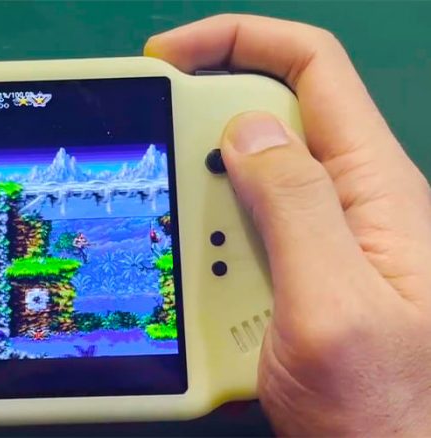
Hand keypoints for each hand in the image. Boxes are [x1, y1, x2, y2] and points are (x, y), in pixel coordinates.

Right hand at [146, 15, 430, 434]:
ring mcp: (319, 243)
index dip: (239, 40)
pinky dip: (204, 249)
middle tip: (162, 177)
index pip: (312, 66)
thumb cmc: (390, 413)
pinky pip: (237, 238)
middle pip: (267, 121)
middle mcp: (348, 204)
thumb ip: (295, 208)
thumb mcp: (334, 306)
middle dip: (203, 138)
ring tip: (187, 260)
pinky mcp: (293, 277)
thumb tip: (248, 128)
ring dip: (200, 211)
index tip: (167, 59)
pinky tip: (198, 287)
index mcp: (374, 188)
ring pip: (242, 185)